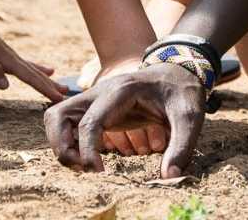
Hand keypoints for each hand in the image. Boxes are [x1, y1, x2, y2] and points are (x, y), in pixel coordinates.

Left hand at [0, 17, 66, 102]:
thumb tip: (6, 87)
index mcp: (9, 61)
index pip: (31, 78)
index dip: (45, 89)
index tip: (59, 98)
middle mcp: (15, 59)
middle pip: (37, 75)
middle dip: (51, 86)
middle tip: (67, 96)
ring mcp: (13, 56)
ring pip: (35, 71)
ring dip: (49, 80)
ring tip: (64, 87)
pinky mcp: (9, 55)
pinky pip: (29, 65)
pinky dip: (39, 69)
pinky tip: (50, 70)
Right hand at [45, 62, 206, 177]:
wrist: (180, 70)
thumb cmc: (183, 92)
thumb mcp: (190, 117)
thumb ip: (181, 146)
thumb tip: (168, 177)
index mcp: (121, 91)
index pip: (90, 121)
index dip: (87, 150)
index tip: (97, 172)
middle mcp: (100, 93)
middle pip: (58, 116)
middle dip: (62, 146)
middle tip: (84, 169)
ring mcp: (95, 99)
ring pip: (57, 118)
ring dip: (61, 144)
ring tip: (84, 165)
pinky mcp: (96, 108)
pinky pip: (68, 123)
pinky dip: (69, 142)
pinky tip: (90, 158)